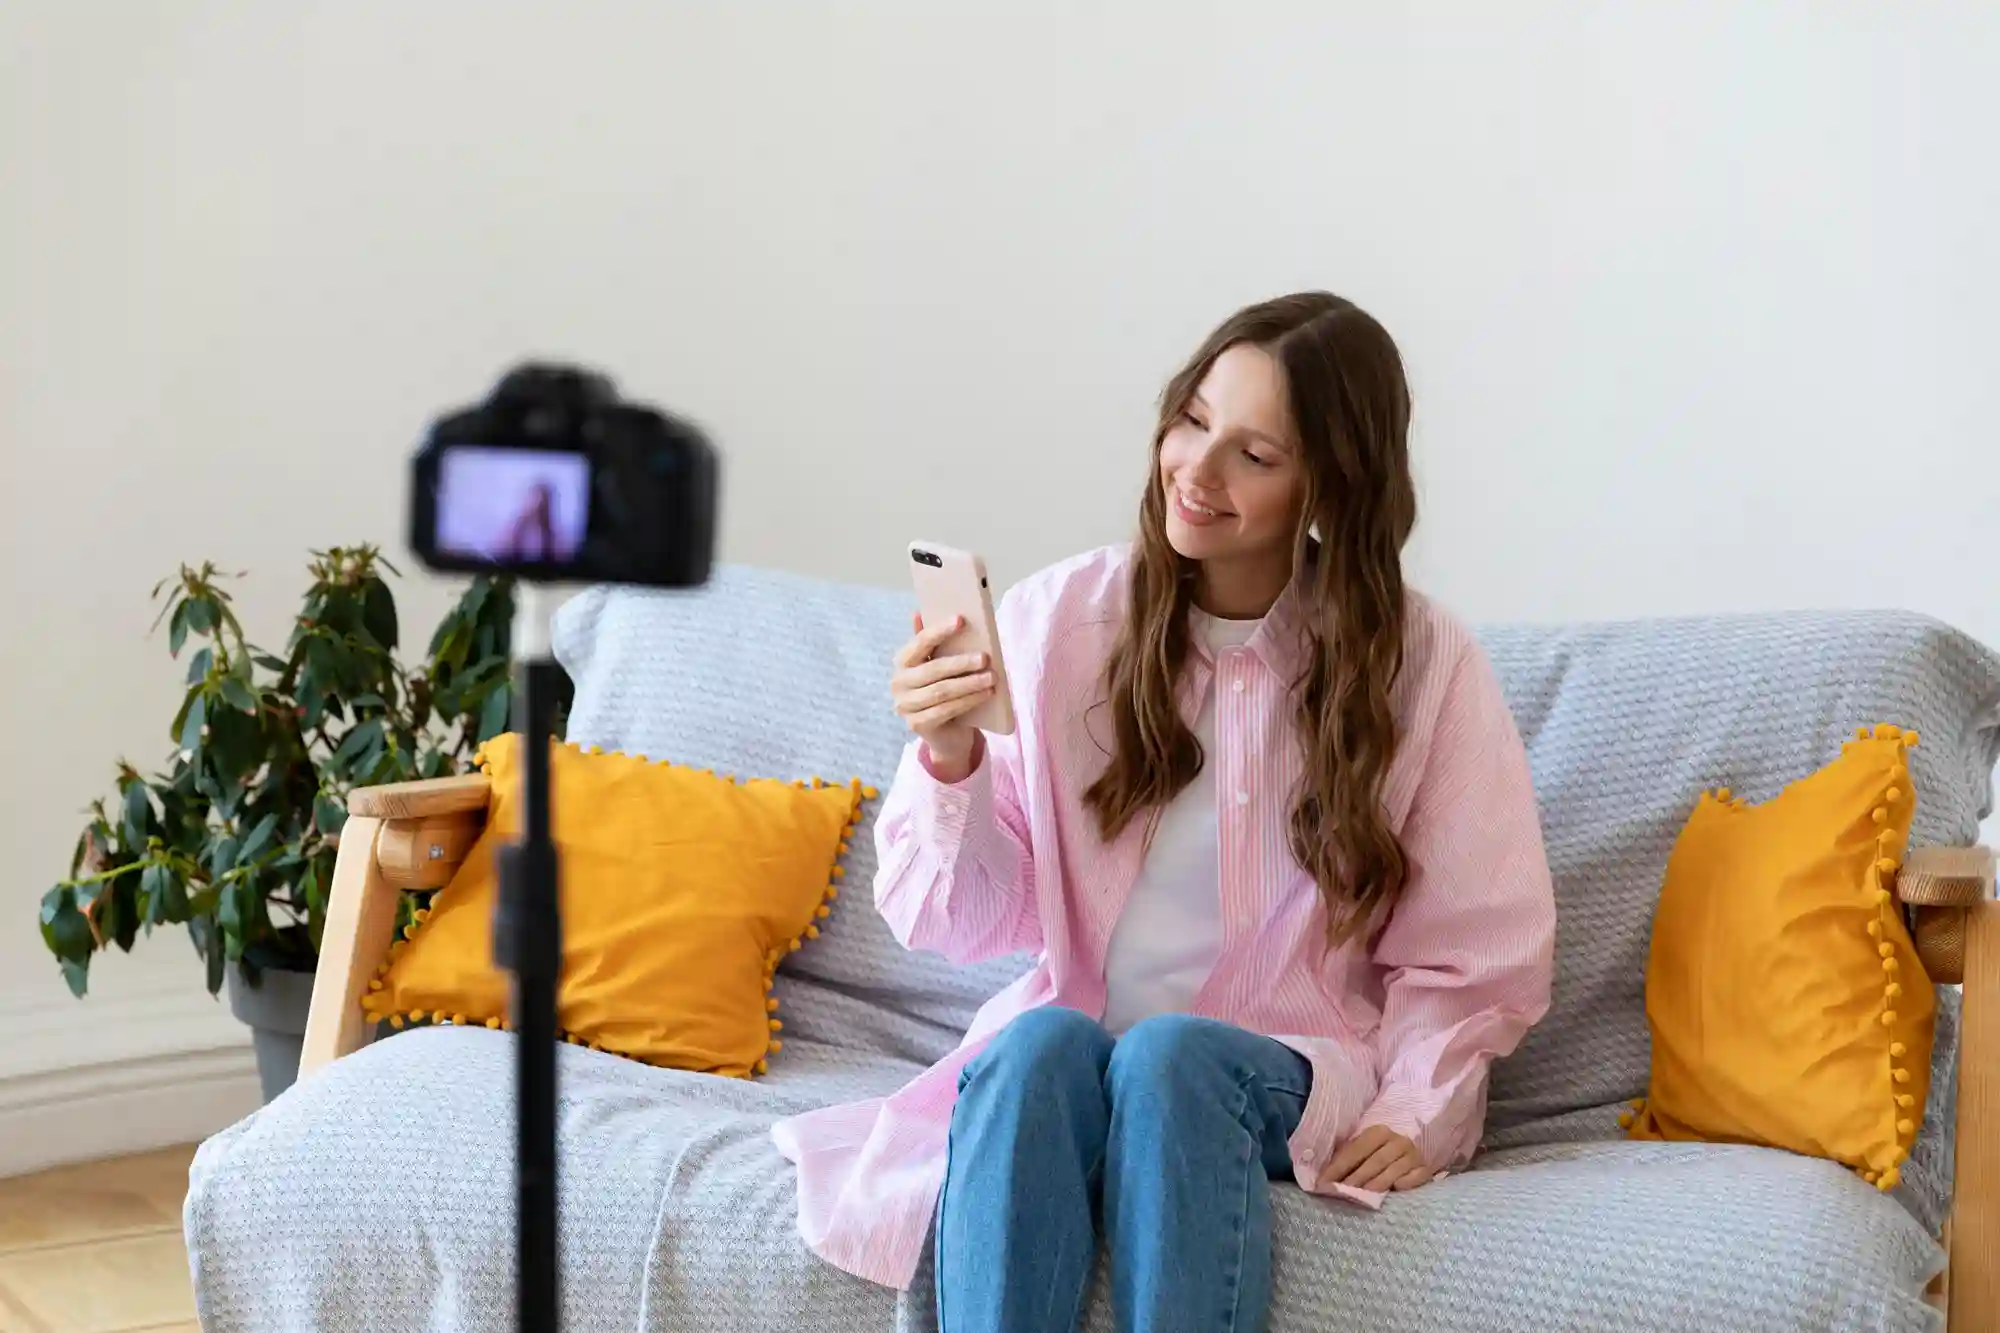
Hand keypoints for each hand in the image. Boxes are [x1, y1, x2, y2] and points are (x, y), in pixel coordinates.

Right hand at [891, 613, 993, 781]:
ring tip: (992, 677)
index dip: (939, 631)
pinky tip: (986, 694)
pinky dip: (968, 701)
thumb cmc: (944, 689)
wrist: (945, 732)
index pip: (919, 642)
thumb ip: (932, 642)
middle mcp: (898, 683)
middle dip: (961, 663)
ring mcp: (905, 706)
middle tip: (986, 658)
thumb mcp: (939, 664)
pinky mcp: (917, 724)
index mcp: (902, 661)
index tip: (961, 620)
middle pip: (933, 670)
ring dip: (969, 684)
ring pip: (941, 692)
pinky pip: (945, 710)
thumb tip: (920, 612)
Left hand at [1324, 1125, 1433, 1191]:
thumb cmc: (1380, 1155)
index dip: (1338, 1167)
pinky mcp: (1425, 1170)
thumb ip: (1347, 1159)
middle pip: (1374, 1161)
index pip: (1356, 1150)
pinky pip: (1414, 1178)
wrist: (1411, 1156)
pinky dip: (1404, 1184)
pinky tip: (1394, 1191)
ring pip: (1392, 1171)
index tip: (1324, 1182)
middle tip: (1342, 1193)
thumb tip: (1324, 1175)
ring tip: (1362, 1197)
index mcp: (1378, 1132)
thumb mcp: (1364, 1152)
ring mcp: (1413, 1155)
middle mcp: (1397, 1141)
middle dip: (1356, 1178)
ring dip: (1376, 1184)